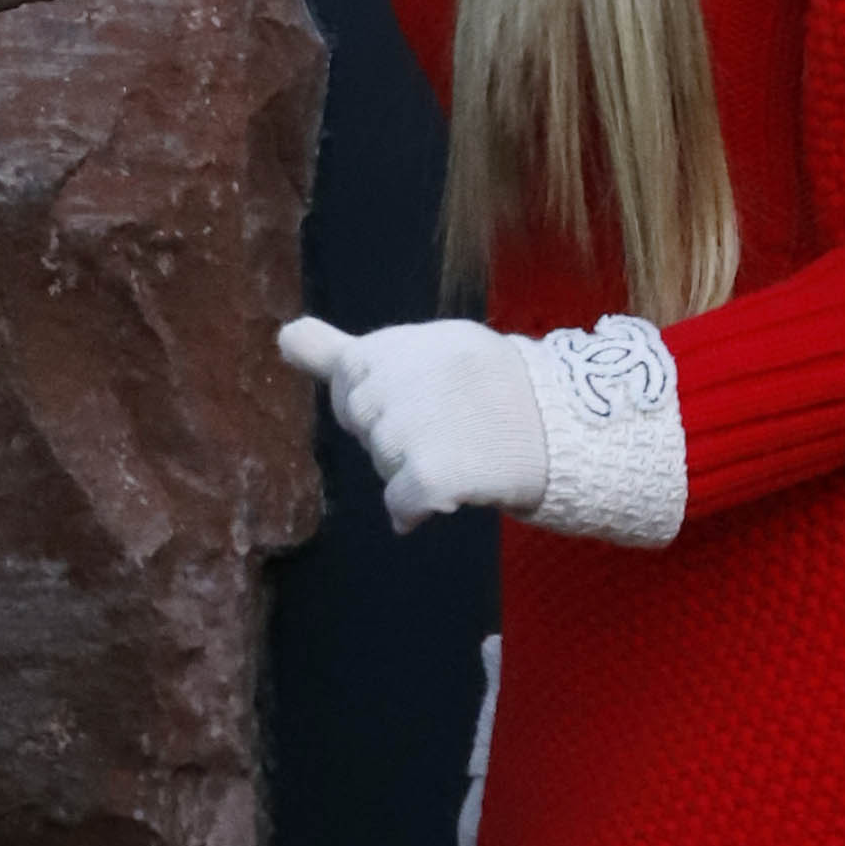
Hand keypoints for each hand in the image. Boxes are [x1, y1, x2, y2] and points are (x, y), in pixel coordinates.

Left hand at [279, 315, 548, 532]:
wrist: (561, 420)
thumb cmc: (491, 384)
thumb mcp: (425, 346)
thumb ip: (345, 351)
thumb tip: (283, 337)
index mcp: (394, 346)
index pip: (346, 376)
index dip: (378, 392)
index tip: (421, 387)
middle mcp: (395, 382)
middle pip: (362, 426)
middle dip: (394, 430)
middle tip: (450, 420)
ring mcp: (410, 429)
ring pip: (382, 465)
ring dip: (413, 467)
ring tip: (464, 446)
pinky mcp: (430, 472)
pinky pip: (399, 504)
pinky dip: (416, 508)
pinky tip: (449, 492)